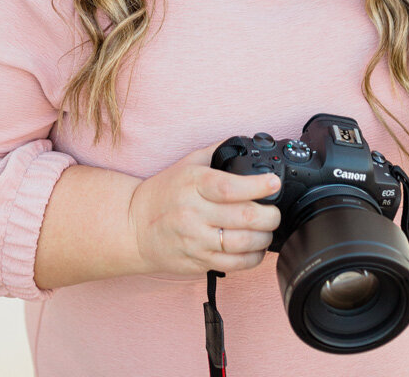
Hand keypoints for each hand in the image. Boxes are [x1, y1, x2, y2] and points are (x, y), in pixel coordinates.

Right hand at [126, 142, 282, 277]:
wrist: (133, 225)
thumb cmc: (164, 191)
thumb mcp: (187, 163)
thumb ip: (217, 152)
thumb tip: (246, 144)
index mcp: (193, 184)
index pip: (229, 187)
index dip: (257, 186)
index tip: (274, 183)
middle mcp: (194, 213)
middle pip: (243, 217)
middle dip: (270, 215)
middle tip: (275, 211)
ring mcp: (195, 240)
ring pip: (242, 244)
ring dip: (264, 238)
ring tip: (268, 230)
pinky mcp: (197, 261)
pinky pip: (234, 265)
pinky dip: (253, 258)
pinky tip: (256, 249)